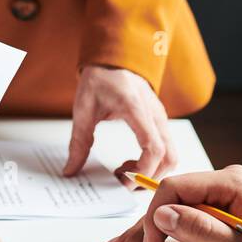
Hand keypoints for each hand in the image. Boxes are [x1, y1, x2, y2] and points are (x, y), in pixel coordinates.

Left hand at [64, 65, 175, 179]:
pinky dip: (152, 163)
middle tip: (122, 182)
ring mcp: (160, 118)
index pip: (153, 148)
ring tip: (124, 171)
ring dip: (152, 171)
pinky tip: (130, 162)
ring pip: (171, 155)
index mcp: (136, 109)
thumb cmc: (100, 79)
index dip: (143, 170)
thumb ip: (78, 143)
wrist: (113, 59)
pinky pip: (165, 148)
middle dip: (150, 178)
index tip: (123, 180)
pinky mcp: (159, 122)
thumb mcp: (83, 110)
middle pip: (169, 157)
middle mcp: (155, 114)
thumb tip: (71, 170)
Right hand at [103, 165, 241, 241]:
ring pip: (173, 211)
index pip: (176, 188)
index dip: (156, 216)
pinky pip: (185, 219)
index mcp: (231, 182)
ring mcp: (221, 197)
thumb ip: (202, 230)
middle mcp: (223, 183)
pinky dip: (164, 234)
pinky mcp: (220, 212)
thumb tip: (162, 215)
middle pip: (170, 200)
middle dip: (142, 228)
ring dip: (147, 232)